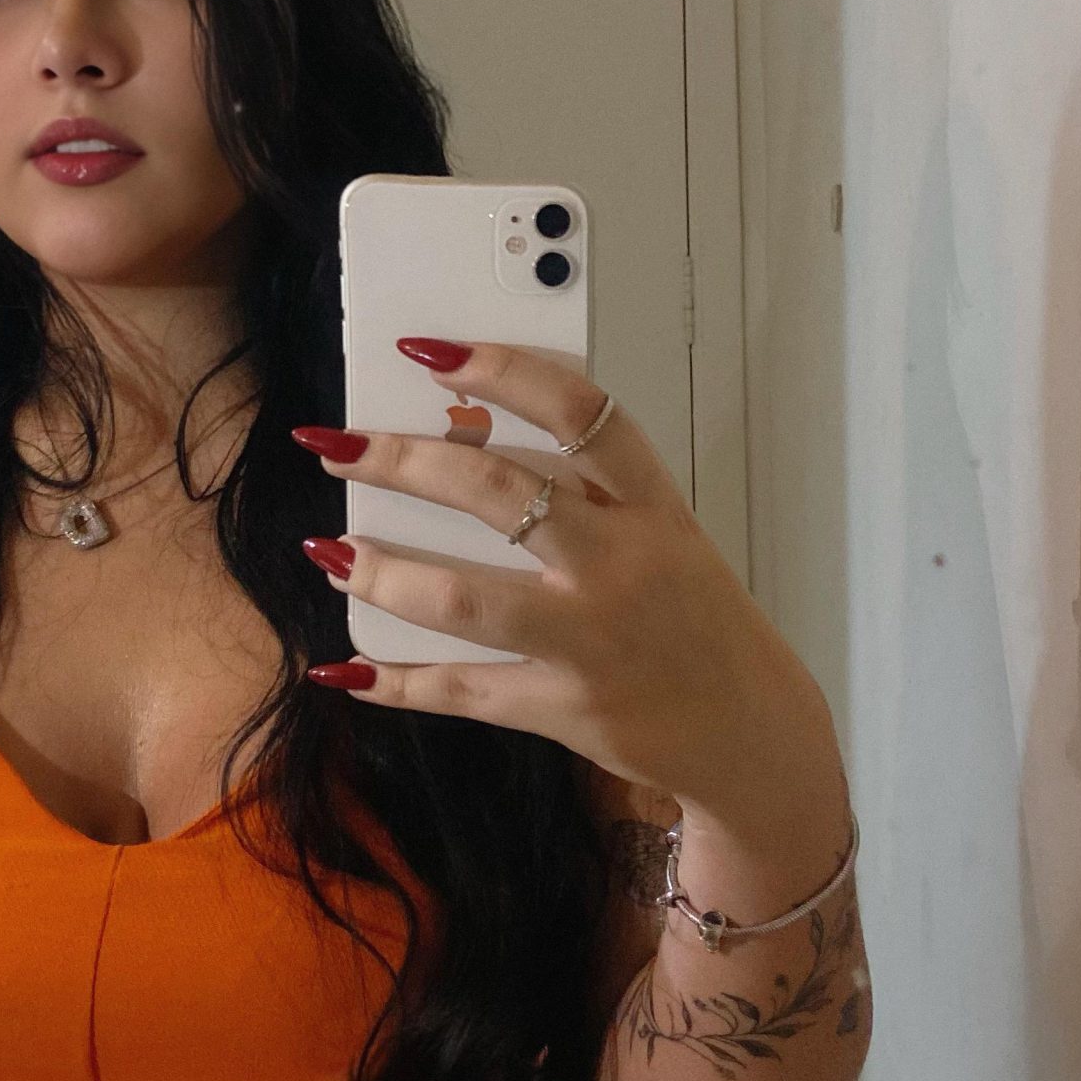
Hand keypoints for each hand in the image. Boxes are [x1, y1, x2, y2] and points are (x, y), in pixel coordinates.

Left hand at [290, 336, 799, 806]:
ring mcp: (591, 642)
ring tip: (329, 551)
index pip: (580, 412)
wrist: (751, 729)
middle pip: (498, 493)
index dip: (501, 371)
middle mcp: (622, 566)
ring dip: (382, 574)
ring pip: (463, 600)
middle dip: (401, 462)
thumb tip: (461, 440)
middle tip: (336, 445)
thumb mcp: (663, 537)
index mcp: (652, 508)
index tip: (429, 351)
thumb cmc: (693, 616)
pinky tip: (347, 667)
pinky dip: (396, 682)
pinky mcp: (566, 709)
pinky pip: (463, 692)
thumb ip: (587, 494)